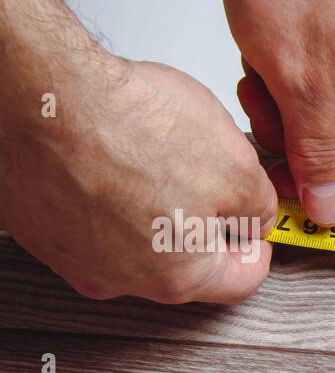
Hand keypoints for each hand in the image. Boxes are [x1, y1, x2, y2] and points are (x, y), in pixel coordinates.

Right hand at [0, 57, 278, 303]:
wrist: (37, 91)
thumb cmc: (126, 126)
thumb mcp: (237, 166)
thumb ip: (260, 206)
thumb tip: (259, 216)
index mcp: (176, 277)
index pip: (240, 282)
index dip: (260, 247)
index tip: (260, 225)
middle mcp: (119, 279)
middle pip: (185, 263)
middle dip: (205, 223)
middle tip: (209, 180)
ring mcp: (72, 255)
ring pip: (135, 240)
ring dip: (155, 206)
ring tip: (156, 158)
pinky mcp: (39, 225)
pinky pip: (89, 218)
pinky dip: (108, 194)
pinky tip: (113, 156)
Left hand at [223, 0, 334, 225]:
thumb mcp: (294, 82)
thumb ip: (317, 155)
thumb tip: (332, 208)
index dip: (333, 194)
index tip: (288, 177)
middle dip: (305, 138)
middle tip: (262, 104)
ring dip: (302, 101)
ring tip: (266, 62)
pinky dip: (313, 67)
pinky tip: (284, 40)